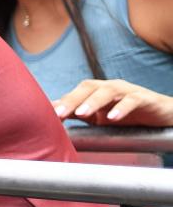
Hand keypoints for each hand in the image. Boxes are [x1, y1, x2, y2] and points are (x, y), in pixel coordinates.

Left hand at [53, 78, 172, 126]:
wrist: (160, 115)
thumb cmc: (127, 116)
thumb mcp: (99, 118)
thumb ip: (78, 115)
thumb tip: (52, 116)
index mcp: (96, 92)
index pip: (75, 93)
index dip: (60, 103)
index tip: (45, 116)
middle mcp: (109, 88)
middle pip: (87, 87)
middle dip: (71, 100)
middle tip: (58, 114)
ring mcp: (127, 91)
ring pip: (108, 91)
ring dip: (93, 102)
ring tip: (81, 113)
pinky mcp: (144, 98)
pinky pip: (132, 100)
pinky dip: (121, 108)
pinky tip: (112, 118)